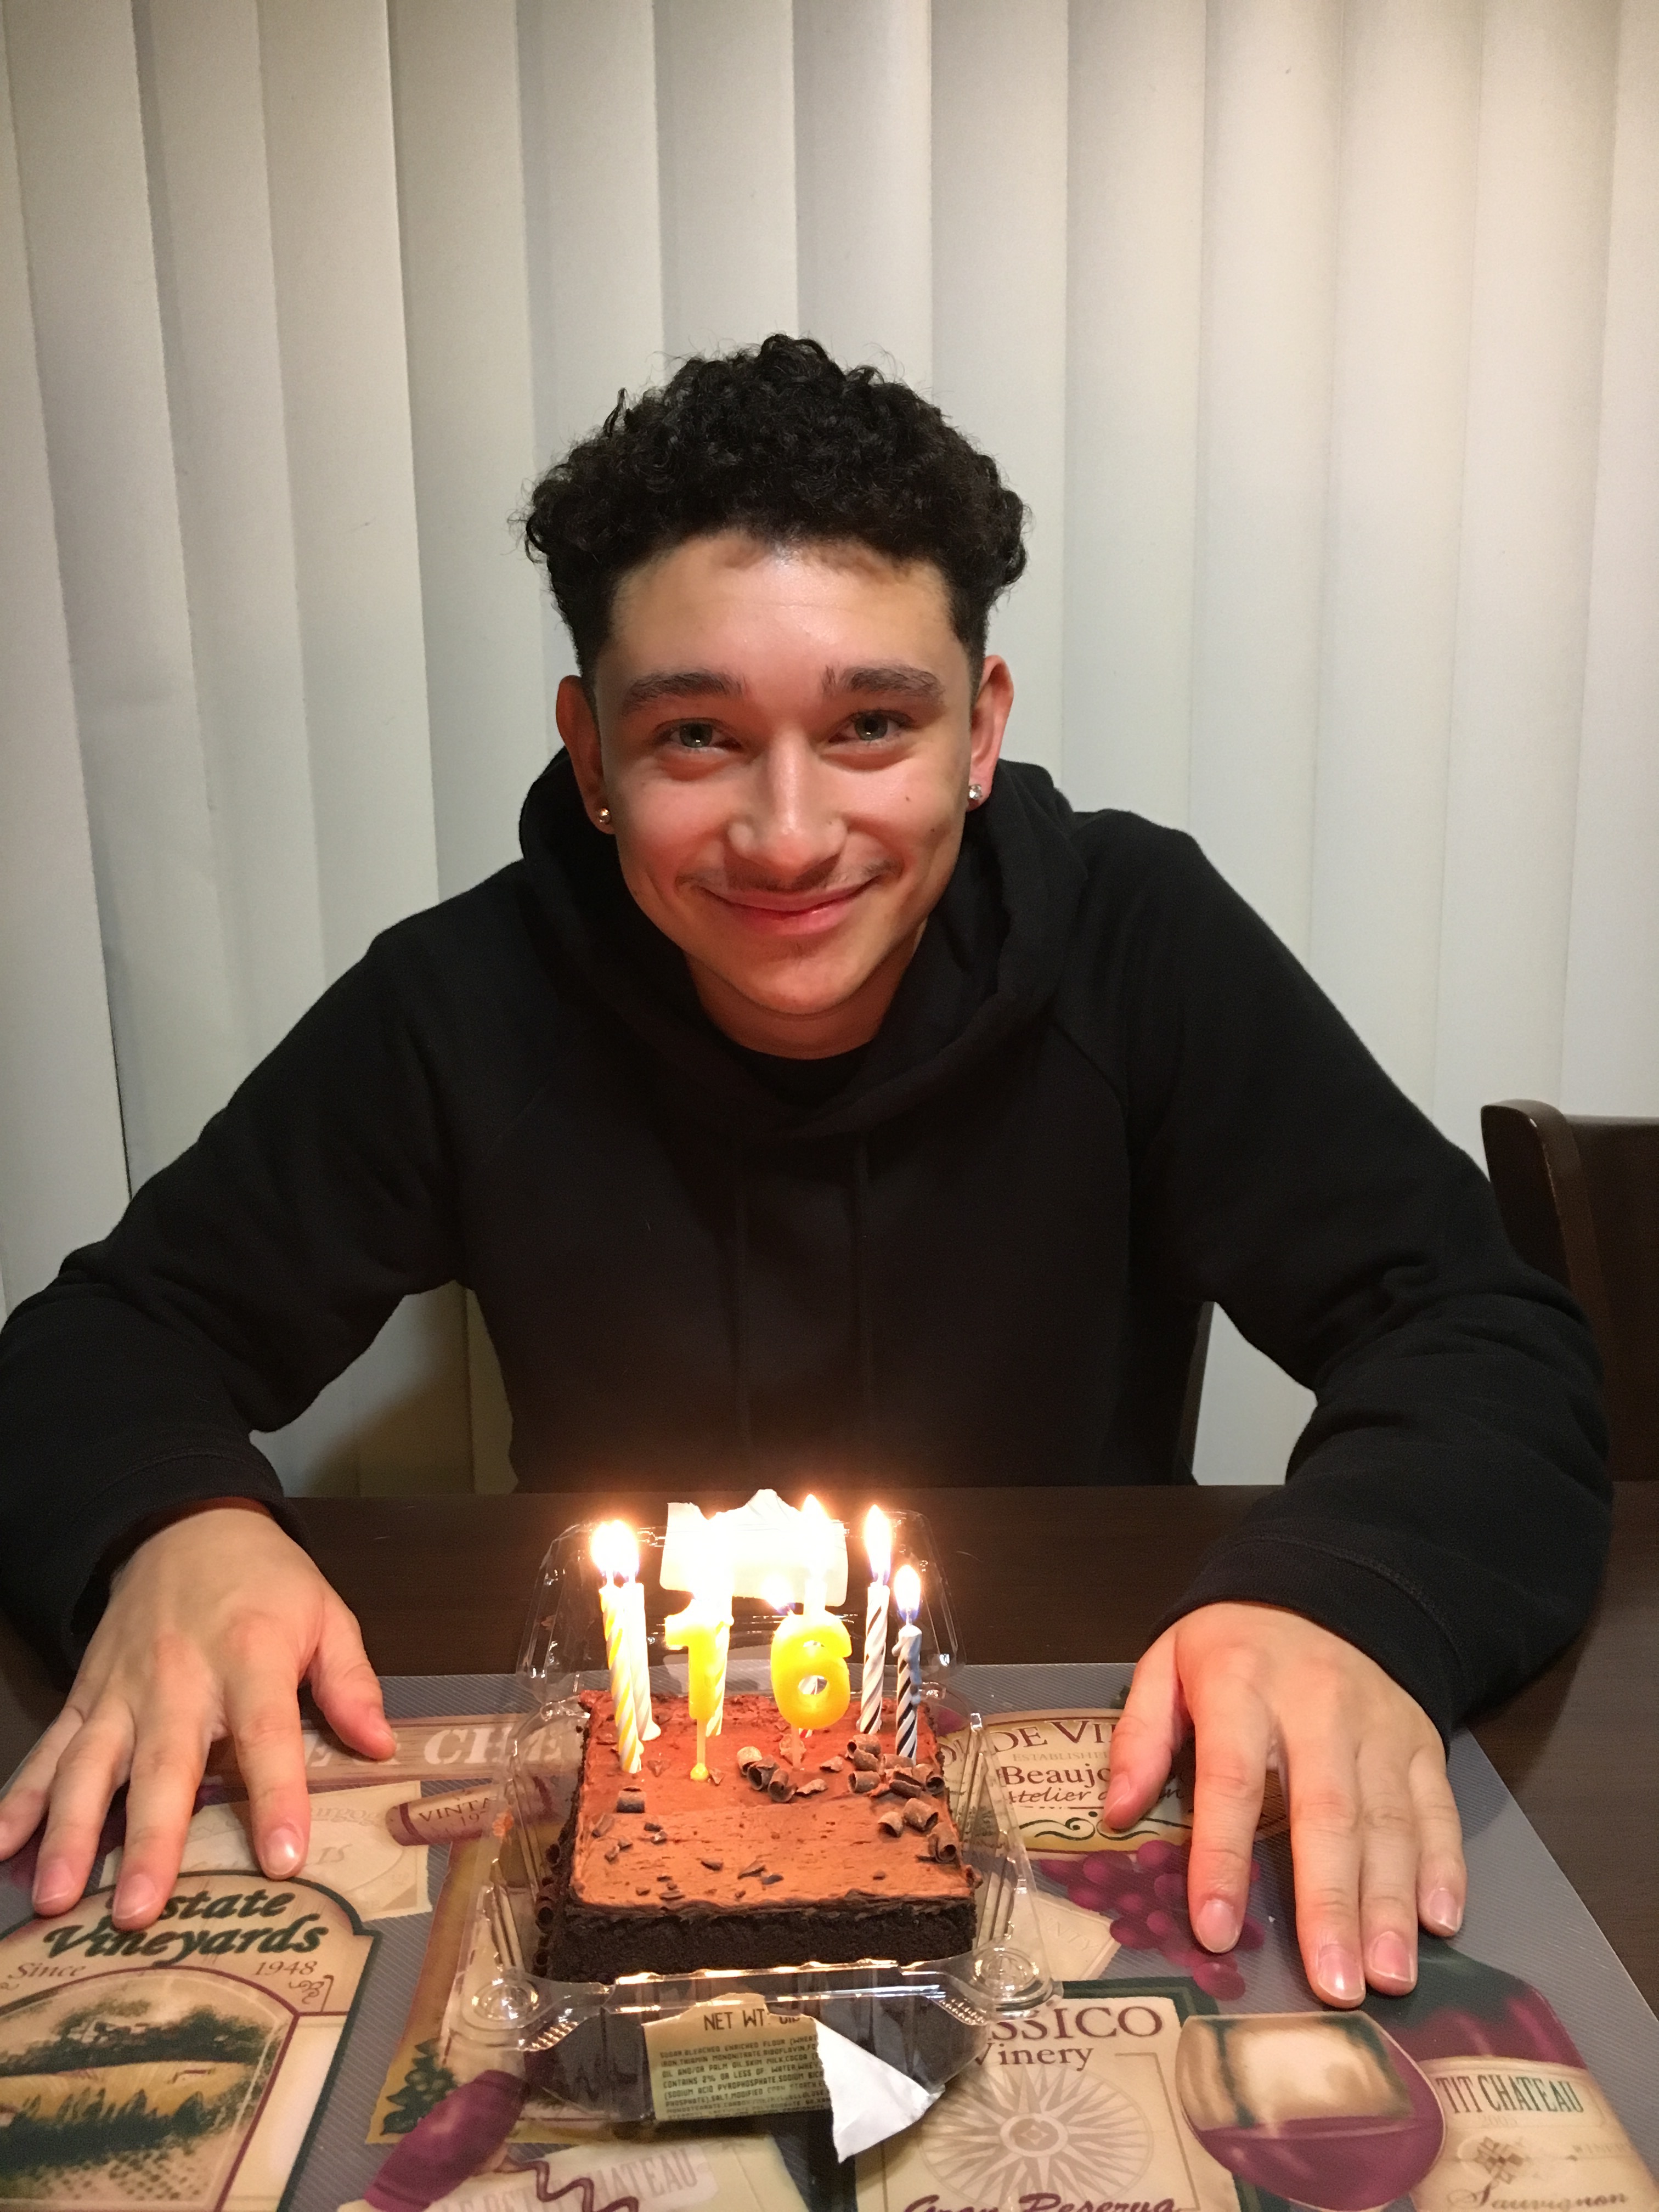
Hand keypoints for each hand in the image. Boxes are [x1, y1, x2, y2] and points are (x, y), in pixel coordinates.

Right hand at [0, 1508, 394, 1928]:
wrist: (186, 1524)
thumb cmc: (266, 1582)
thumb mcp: (326, 1614)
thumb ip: (351, 1682)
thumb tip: (380, 1747)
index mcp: (250, 1658)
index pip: (268, 1735)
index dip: (278, 1796)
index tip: (284, 1859)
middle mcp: (179, 1679)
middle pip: (164, 1765)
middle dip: (150, 1840)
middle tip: (138, 1911)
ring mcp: (122, 1690)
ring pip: (90, 1766)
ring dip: (70, 1833)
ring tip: (53, 1897)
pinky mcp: (85, 1694)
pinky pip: (48, 1749)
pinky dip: (18, 1798)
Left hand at [1104, 1601, 1464, 2005]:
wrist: (1327, 1585)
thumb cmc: (1235, 1645)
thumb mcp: (1168, 1664)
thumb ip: (1140, 1736)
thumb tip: (1116, 1814)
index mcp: (1240, 1686)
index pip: (1231, 1780)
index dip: (1222, 1857)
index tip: (1214, 1929)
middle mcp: (1317, 1707)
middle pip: (1326, 1813)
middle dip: (1329, 1904)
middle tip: (1333, 1986)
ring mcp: (1378, 1725)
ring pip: (1389, 1820)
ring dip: (1390, 1904)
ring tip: (1388, 1976)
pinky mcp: (1422, 1738)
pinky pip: (1437, 1805)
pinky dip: (1444, 1865)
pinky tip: (1441, 1921)